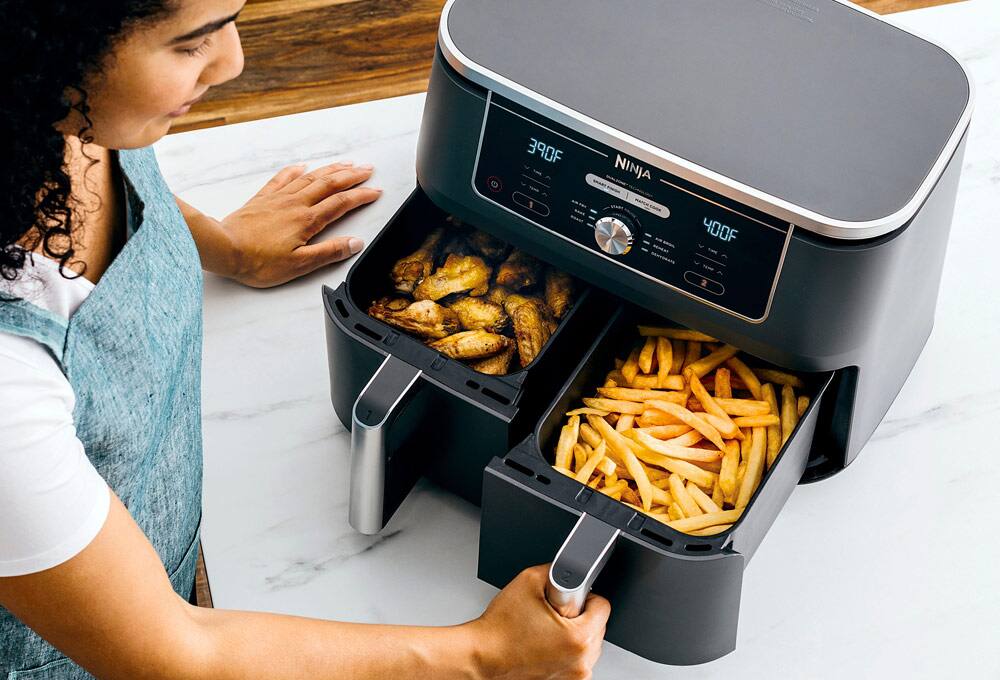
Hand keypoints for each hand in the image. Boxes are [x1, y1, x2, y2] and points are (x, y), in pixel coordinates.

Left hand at [217, 162, 381, 287]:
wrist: (223, 248)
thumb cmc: (257, 261)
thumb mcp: (299, 265)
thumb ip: (328, 252)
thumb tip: (354, 243)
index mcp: (307, 220)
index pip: (341, 204)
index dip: (361, 196)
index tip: (375, 191)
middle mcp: (295, 204)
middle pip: (329, 184)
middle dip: (351, 176)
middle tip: (367, 169)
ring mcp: (278, 199)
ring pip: (310, 178)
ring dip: (330, 169)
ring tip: (345, 164)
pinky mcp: (263, 199)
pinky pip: (283, 178)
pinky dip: (296, 170)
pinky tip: (303, 166)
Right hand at [468, 564, 609, 679]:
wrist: (481, 658)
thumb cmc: (498, 630)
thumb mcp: (528, 581)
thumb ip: (557, 571)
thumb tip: (570, 569)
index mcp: (578, 638)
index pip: (603, 606)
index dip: (585, 596)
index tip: (571, 599)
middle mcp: (581, 662)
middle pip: (598, 627)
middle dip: (578, 617)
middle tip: (552, 615)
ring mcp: (574, 677)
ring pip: (589, 646)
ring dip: (574, 636)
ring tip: (545, 632)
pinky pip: (577, 662)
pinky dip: (566, 653)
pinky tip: (545, 647)